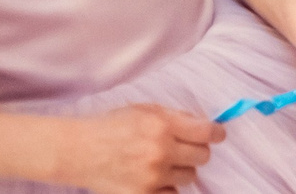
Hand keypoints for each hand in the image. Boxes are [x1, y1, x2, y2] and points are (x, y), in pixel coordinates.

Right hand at [57, 105, 222, 192]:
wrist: (78, 151)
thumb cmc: (112, 126)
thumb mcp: (146, 110)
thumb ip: (177, 117)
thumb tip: (205, 125)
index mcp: (163, 125)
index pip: (207, 132)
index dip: (216, 133)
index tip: (217, 135)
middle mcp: (160, 151)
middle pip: (203, 156)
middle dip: (196, 151)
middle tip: (183, 148)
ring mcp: (152, 176)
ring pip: (189, 177)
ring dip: (181, 170)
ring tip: (162, 162)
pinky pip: (172, 193)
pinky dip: (167, 187)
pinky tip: (155, 178)